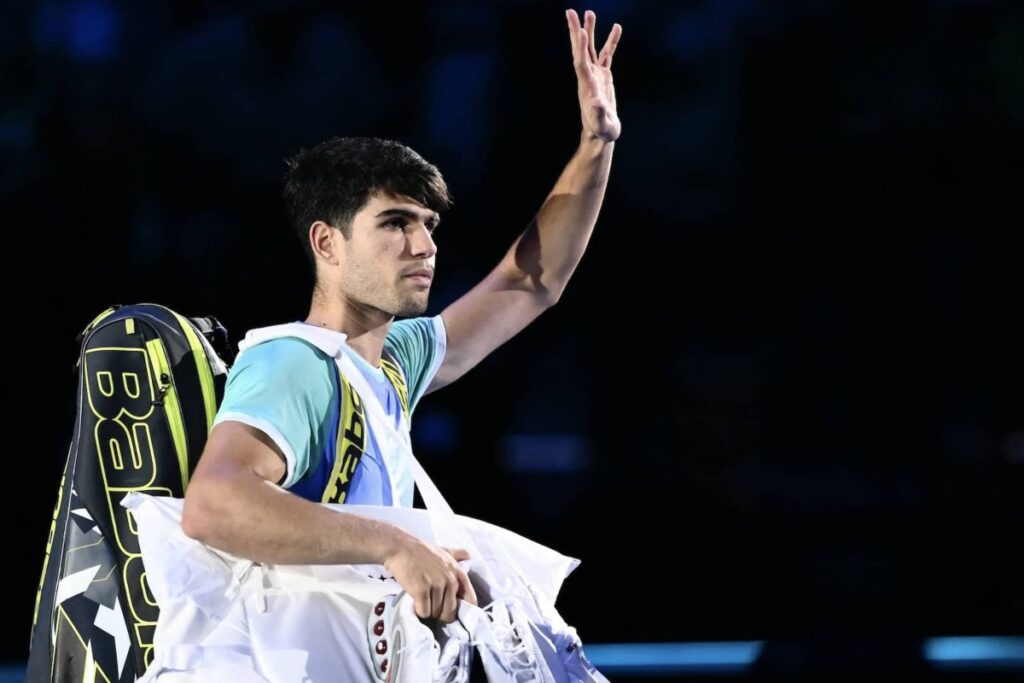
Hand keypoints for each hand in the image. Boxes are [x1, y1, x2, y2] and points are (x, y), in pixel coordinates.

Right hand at [383, 535, 477, 622]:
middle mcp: (450, 580)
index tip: (451, 609)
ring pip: (435, 613)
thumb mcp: (444, 551)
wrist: (400, 547)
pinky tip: (415, 600)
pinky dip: (418, 610)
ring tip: (421, 598)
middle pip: (450, 612)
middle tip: (430, 603)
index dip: (461, 609)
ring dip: (427, 610)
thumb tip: (469, 555)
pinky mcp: (421, 591)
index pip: (470, 600)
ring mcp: (436, 585)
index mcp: (458, 572)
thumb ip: (457, 555)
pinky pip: (424, 612)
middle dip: (439, 613)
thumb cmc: (421, 550)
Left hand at [566, 9, 621, 141]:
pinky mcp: (604, 77)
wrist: (601, 134)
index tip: (580, 30)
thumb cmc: (602, 130)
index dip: (580, 46)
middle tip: (570, 12)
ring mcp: (596, 75)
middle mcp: (588, 77)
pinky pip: (607, 55)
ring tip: (589, 12)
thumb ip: (599, 112)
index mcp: (587, 85)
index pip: (581, 62)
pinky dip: (611, 42)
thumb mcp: (602, 124)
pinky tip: (616, 28)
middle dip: (576, 31)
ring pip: (591, 49)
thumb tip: (597, 102)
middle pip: (581, 50)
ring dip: (590, 31)